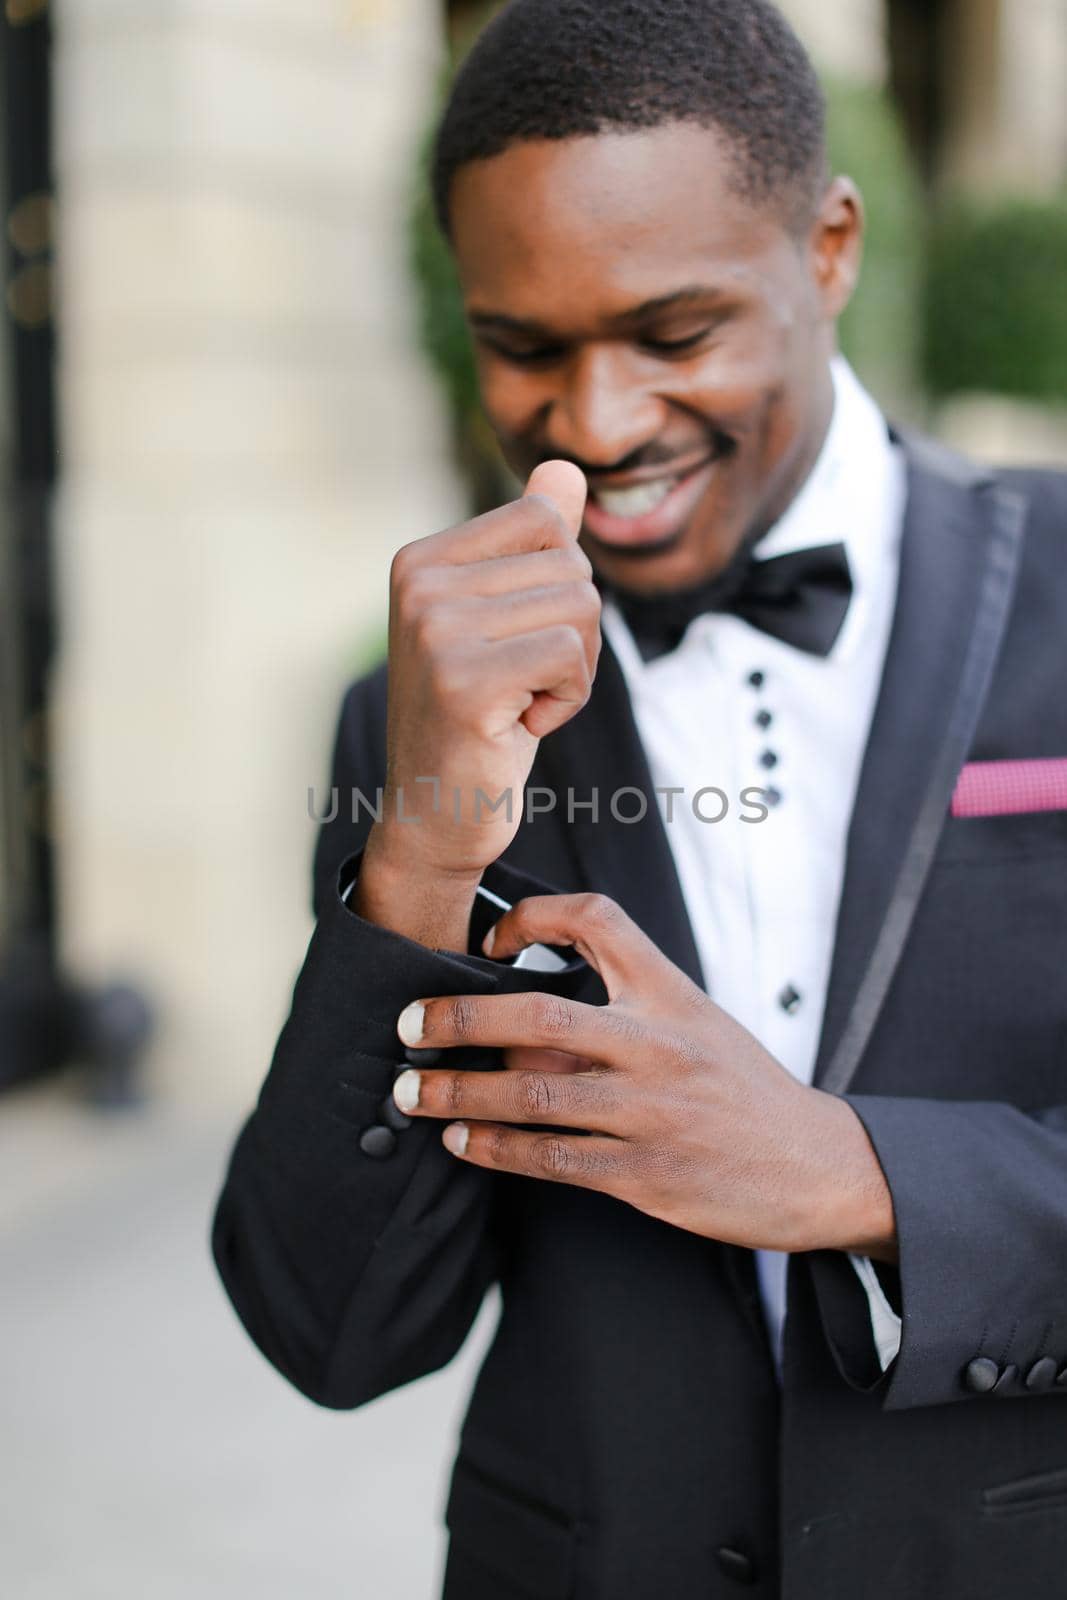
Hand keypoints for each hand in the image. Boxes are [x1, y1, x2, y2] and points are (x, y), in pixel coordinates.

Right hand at [357, 462, 597, 948]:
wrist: (435, 816)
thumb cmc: (477, 719)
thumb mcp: (505, 621)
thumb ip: (532, 543)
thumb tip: (566, 468)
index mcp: (422, 559)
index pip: (547, 520)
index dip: (558, 588)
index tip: (514, 643)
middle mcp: (419, 582)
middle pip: (571, 566)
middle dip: (571, 636)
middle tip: (518, 686)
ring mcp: (435, 629)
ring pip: (579, 609)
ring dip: (571, 671)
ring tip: (517, 705)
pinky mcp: (464, 679)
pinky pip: (572, 656)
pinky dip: (567, 700)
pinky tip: (520, 726)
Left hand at [391, 894, 897, 1260]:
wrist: (815, 1165)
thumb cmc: (742, 1088)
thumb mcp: (696, 1020)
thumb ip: (622, 1006)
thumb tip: (519, 1019)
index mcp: (671, 993)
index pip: (597, 921)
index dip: (533, 917)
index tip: (489, 938)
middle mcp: (658, 1045)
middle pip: (539, 1017)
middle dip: (460, 1020)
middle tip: (408, 1025)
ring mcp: (650, 1113)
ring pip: (533, 1097)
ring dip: (459, 1095)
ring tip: (412, 1094)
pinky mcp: (645, 1174)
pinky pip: (552, 1159)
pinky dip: (497, 1150)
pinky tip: (462, 1144)